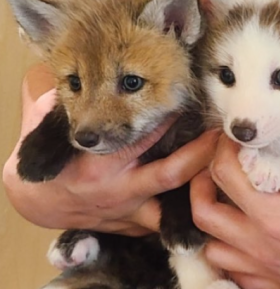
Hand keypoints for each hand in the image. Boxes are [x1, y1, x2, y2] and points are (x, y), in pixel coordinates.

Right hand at [3, 65, 217, 235]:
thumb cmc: (52, 157)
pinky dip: (190, 207)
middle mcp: (119, 190)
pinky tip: (215, 192)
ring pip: (175, 208)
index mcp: (98, 165)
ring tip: (230, 168)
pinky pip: (168, 221)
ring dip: (202, 189)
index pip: (140, 138)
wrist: (40, 203)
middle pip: (170, 174)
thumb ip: (64, 96)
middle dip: (201, 155)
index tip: (191, 101)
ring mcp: (131, 212)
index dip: (169, 119)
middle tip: (224, 134)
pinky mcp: (137, 226)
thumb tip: (68, 62)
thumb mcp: (50, 125)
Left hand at [191, 94, 279, 288]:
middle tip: (217, 168)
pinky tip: (245, 241)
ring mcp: (265, 268)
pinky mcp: (276, 285)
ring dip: (212, 225)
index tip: (233, 139)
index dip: (221, 149)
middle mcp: (259, 244)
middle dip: (201, 184)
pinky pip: (235, 276)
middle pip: (204, 213)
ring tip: (227, 204)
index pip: (223, 174)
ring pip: (212, 249)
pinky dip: (230, 257)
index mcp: (272, 213)